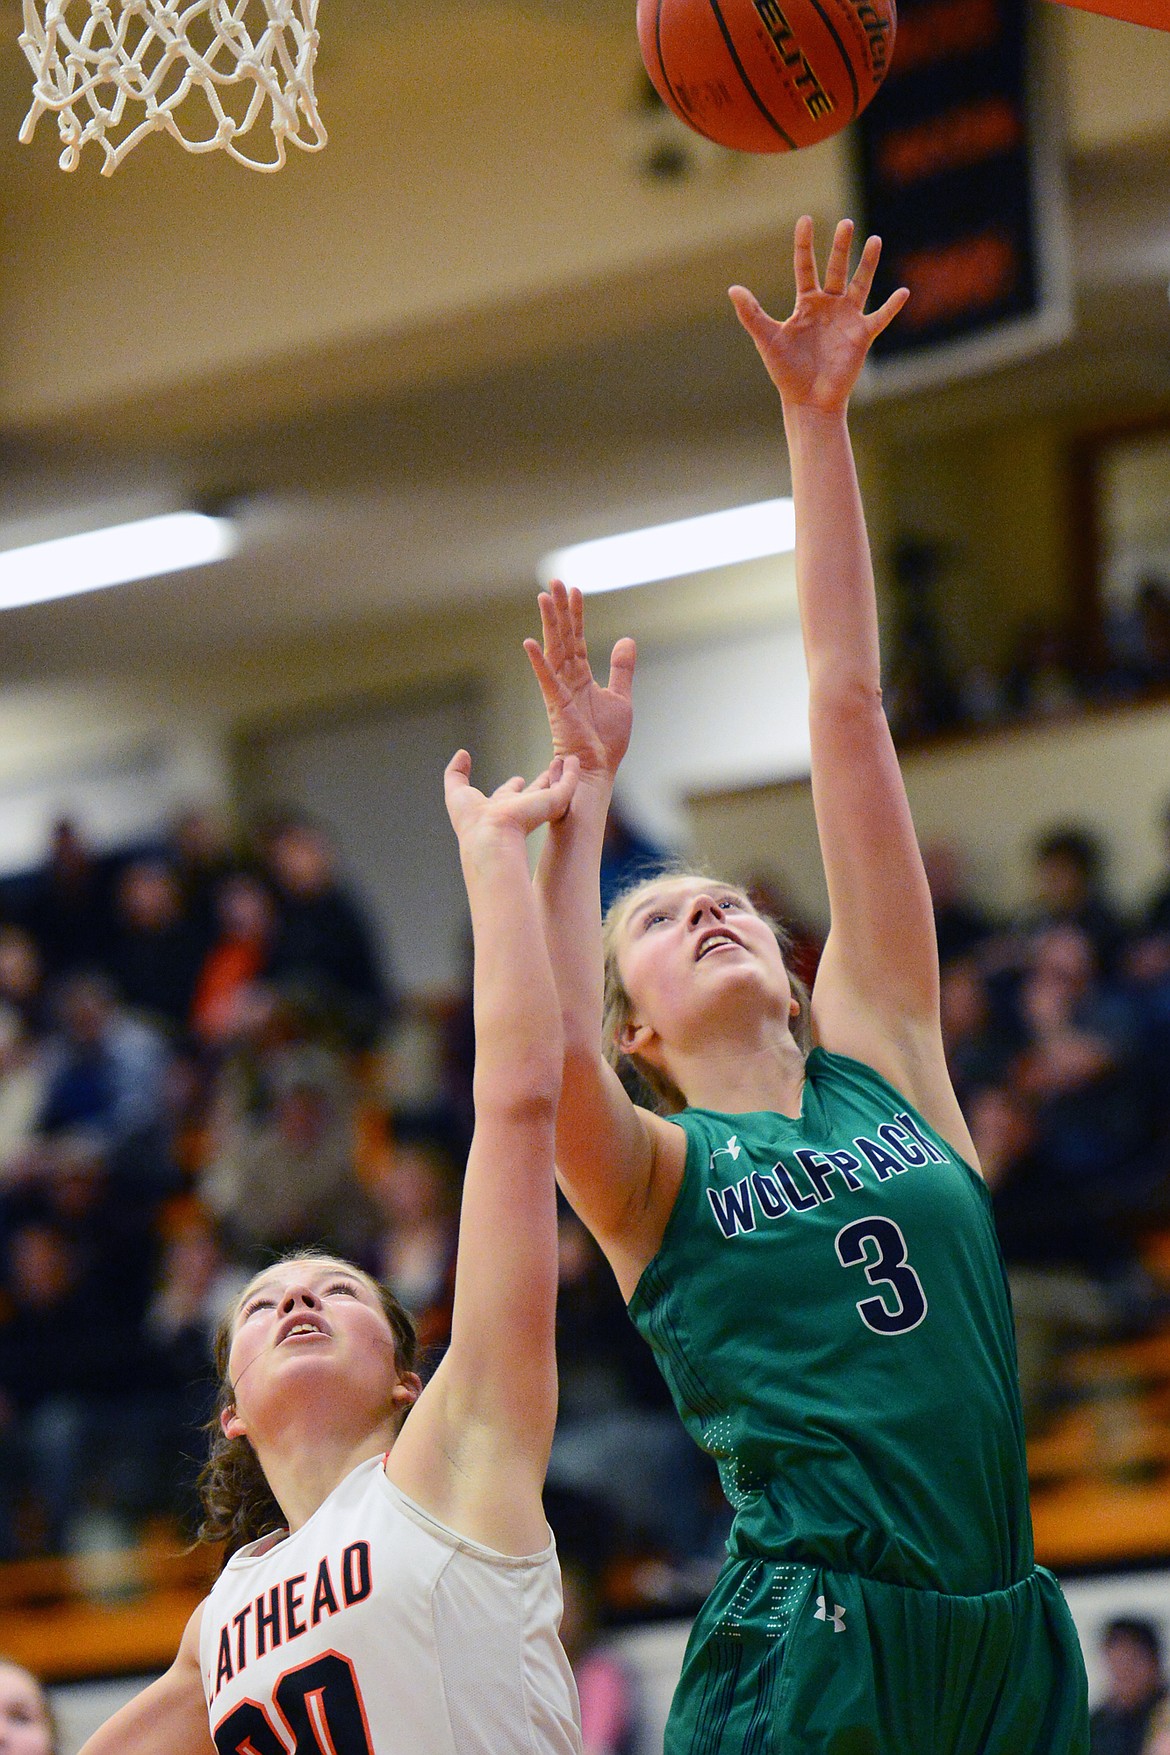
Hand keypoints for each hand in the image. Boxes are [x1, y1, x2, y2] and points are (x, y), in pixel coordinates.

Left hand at [444, 749, 579, 846]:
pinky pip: (568, 783)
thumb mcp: (456, 791)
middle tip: (551, 770)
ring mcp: (539, 806)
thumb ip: (456, 771)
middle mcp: (521, 808)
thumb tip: (463, 753)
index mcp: (499, 808)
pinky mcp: (554, 803)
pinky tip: (575, 760)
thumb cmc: (471, 821)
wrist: (490, 837)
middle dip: (543, 781)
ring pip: (554, 788)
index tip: (518, 779)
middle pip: (536, 792)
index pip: (508, 795)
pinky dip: (572, 772)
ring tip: (570, 759)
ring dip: (561, 774)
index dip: (513, 786)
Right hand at [524, 578, 634, 781]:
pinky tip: (529, 642)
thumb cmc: (607, 741)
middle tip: (553, 582)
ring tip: (544, 597)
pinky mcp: (557, 706)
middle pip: (562, 637)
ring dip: (549, 624)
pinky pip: (546, 679)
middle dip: (559, 610)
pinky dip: (538, 662)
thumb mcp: (621, 697)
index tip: (574, 589)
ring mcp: (560, 691)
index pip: (578, 639)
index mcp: (582, 678)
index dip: (576, 615)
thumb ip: (621, 668)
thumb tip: (626, 639)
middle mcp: (568, 680)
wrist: (599, 768)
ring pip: (554, 650)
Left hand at [729, 216, 907, 412]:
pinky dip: (892, 307)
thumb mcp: (767, 339)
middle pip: (836, 268)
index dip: (804, 244)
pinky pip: (880, 318)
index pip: (805, 266)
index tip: (805, 220)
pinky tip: (904, 292)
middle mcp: (829, 306)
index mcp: (806, 303)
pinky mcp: (861, 336)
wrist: (807, 400)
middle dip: (840, 246)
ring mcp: (847, 318)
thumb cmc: (786, 372)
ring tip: (874, 239)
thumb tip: (732, 289)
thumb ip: (752, 314)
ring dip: (867, 264)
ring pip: (860, 284)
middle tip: (846, 223)